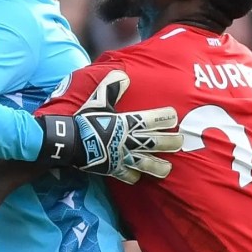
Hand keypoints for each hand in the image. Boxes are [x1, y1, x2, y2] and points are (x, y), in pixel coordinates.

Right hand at [38, 70, 183, 183]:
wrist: (70, 141)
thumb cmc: (84, 119)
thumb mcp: (98, 101)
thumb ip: (111, 87)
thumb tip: (123, 74)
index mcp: (127, 122)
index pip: (152, 119)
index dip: (165, 118)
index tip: (174, 117)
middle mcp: (129, 140)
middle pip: (155, 142)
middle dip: (170, 143)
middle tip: (180, 142)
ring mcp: (123, 157)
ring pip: (146, 163)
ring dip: (158, 166)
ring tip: (168, 168)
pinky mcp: (114, 169)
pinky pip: (127, 176)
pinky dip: (133, 176)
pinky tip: (138, 176)